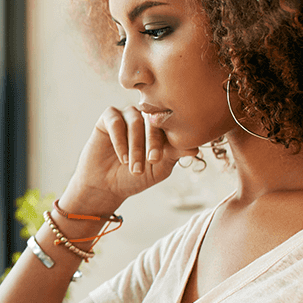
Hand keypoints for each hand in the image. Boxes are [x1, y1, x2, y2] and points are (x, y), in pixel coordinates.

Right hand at [60, 108, 198, 213]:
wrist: (106, 186)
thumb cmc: (135, 177)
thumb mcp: (159, 169)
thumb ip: (174, 155)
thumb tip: (195, 148)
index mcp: (160, 128)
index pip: (169, 125)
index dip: (167, 140)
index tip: (159, 159)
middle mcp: (145, 118)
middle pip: (153, 119)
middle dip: (152, 142)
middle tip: (151, 161)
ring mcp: (127, 115)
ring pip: (135, 120)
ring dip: (135, 145)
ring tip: (132, 166)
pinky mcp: (108, 117)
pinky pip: (115, 121)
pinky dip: (119, 140)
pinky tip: (122, 158)